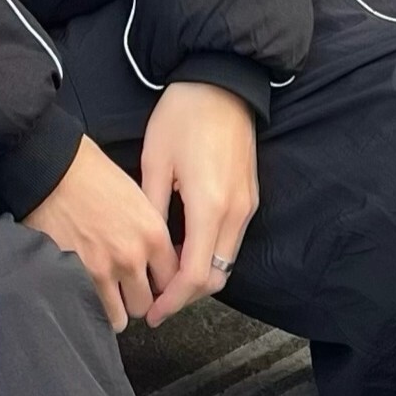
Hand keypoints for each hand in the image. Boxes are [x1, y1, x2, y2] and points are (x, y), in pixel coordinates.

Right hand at [21, 134, 179, 331]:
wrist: (53, 168)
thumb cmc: (91, 173)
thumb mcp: (137, 197)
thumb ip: (149, 232)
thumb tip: (152, 259)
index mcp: (153, 234)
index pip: (174, 281)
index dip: (163, 285)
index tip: (153, 284)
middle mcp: (132, 257)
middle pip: (147, 304)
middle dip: (137, 299)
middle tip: (126, 290)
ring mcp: (103, 270)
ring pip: (121, 316)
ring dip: (114, 307)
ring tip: (106, 296)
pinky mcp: (74, 275)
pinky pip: (91, 310)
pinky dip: (90, 307)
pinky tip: (87, 295)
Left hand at [136, 82, 258, 325]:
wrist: (221, 82)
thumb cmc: (183, 116)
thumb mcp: (155, 163)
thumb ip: (153, 213)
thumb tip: (145, 253)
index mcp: (210, 206)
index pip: (196, 276)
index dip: (173, 300)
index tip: (153, 312)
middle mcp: (236, 212)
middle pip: (216, 276)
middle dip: (186, 294)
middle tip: (155, 298)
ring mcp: (247, 205)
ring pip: (227, 260)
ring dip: (199, 274)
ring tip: (165, 275)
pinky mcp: (250, 196)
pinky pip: (231, 240)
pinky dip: (210, 253)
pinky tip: (183, 247)